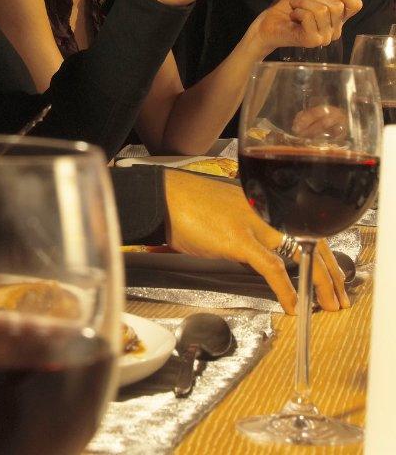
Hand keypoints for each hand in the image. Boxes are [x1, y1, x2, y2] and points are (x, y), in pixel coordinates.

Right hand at [164, 170, 348, 313]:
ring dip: (318, 282)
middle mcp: (264, 209)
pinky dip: (286, 288)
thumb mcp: (226, 211)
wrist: (162, 195)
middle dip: (330, 272)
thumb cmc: (186, 202)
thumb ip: (247, 228)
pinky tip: (293, 305)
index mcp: (263, 202)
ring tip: (326, 305)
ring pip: (301, 253)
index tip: (333, 273)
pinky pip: (272, 267)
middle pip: (312, 240)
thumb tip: (259, 254)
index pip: (306, 226)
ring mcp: (253, 222)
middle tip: (338, 297)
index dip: (324, 253)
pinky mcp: (238, 238)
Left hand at [253, 0, 360, 54]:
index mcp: (337, 18)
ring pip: (323, 10)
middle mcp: (334, 30)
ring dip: (303, 2)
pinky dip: (298, 11)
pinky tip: (293, 17)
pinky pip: (310, 17)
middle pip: (337, 5)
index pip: (355, 6)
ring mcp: (325, 37)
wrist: (266, 25)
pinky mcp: (313, 40)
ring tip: (294, 7)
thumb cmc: (286, 10)